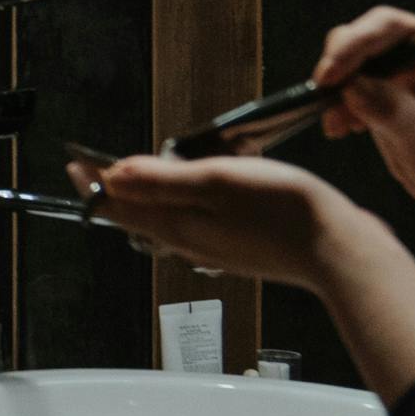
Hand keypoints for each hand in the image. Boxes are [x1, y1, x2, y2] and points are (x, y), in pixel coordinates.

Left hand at [74, 152, 382, 291]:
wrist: (340, 252)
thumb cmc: (284, 212)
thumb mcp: (216, 181)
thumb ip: (161, 180)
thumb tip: (112, 176)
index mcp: (177, 225)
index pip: (118, 205)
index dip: (93, 182)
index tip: (74, 163)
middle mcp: (191, 241)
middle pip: (139, 215)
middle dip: (117, 191)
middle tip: (99, 168)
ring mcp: (217, 247)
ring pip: (168, 221)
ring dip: (149, 198)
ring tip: (141, 176)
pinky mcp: (242, 246)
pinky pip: (198, 224)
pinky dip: (184, 205)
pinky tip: (197, 194)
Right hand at [311, 6, 414, 250]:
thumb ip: (390, 108)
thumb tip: (349, 84)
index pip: (392, 28)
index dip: (354, 43)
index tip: (330, 74)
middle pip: (369, 38)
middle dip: (342, 64)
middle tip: (323, 95)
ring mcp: (409, 74)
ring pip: (357, 62)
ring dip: (339, 88)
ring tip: (335, 124)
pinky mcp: (395, 94)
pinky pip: (358, 87)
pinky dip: (343, 104)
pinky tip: (342, 128)